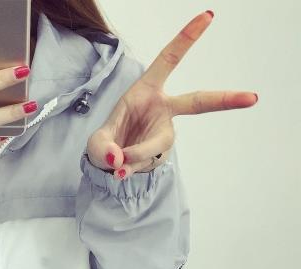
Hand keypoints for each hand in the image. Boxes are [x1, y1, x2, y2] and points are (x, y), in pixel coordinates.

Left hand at [86, 10, 257, 179]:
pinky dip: (130, 169)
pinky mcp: (161, 153)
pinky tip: (120, 172)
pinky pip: (146, 162)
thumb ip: (103, 147)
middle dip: (225, 100)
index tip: (209, 16)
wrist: (109, 164)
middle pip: (198, 102)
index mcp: (146, 90)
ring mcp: (164, 132)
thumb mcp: (96, 142)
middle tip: (253, 98)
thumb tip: (119, 160)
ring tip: (117, 164)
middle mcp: (161, 109)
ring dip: (136, 155)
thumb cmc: (106, 142)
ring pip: (156, 145)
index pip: (169, 60)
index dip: (186, 39)